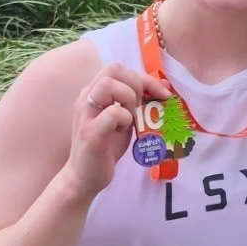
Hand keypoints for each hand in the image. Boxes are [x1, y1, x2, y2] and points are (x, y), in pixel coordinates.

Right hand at [63, 63, 169, 198]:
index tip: (161, 93)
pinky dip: (124, 119)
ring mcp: (85, 114)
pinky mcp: (90, 133)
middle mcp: (86, 98)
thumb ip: (136, 102)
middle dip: (137, 84)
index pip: (118, 68)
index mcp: (93, 92)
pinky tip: (123, 130)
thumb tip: (162, 87)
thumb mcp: (124, 120)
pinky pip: (112, 113)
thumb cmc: (106, 147)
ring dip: (128, 98)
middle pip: (113, 70)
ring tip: (130, 118)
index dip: (143, 77)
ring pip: (108, 85)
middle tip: (141, 107)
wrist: (84, 177)